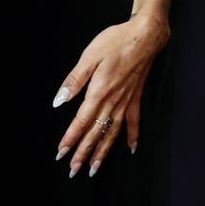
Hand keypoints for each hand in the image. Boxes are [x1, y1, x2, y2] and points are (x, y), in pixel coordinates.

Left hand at [52, 12, 167, 174]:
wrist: (145, 35)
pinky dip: (133, 136)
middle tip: (74, 170)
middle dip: (84, 153)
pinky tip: (131, 149)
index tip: (61, 153)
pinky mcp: (136, 97)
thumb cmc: (115, 41)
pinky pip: (134, 122)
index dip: (71, 139)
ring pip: (113, 132)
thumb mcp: (89, 56)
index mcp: (99, 92)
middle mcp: (113, 101)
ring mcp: (126, 101)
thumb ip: (74, 80)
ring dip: (103, 152)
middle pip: (96, 133)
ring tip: (94, 168)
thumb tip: (59, 101)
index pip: (82, 121)